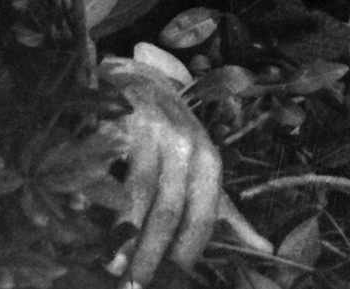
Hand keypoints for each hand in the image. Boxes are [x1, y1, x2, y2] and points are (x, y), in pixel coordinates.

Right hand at [99, 56, 270, 286]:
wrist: (140, 81)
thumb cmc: (174, 135)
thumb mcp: (204, 168)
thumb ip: (227, 210)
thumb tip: (265, 250)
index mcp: (208, 160)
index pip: (201, 216)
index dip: (185, 254)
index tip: (171, 282)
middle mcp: (184, 142)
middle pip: (168, 210)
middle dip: (150, 254)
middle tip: (133, 284)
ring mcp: (150, 128)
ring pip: (138, 191)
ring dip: (124, 233)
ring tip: (111, 264)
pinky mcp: (119, 117)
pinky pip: (108, 164)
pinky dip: (95, 194)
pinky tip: (84, 216)